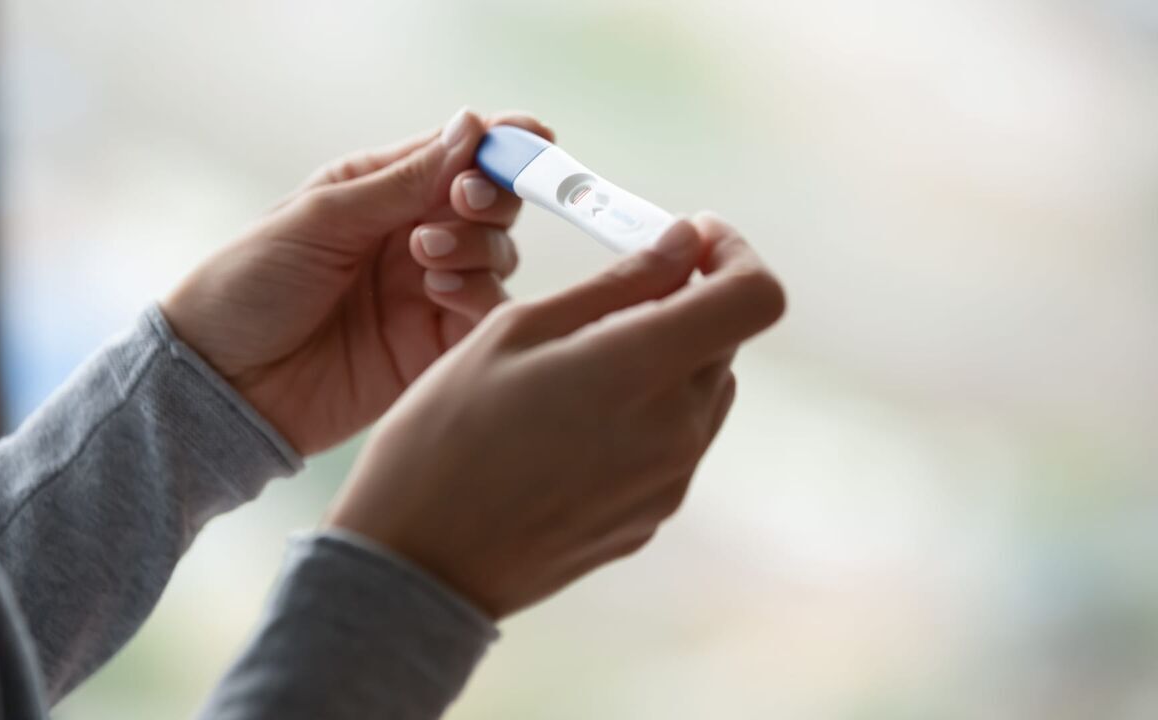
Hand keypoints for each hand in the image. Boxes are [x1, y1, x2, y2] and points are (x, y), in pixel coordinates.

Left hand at [162, 109, 554, 454]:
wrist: (224, 384)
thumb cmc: (249, 286)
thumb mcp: (322, 218)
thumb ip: (403, 181)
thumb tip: (472, 126)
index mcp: (380, 191)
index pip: (458, 155)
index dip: (503, 144)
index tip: (532, 138)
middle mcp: (413, 237)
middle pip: (492, 204)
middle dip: (492, 195)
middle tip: (462, 201)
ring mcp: (428, 293)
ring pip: (499, 256)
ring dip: (479, 245)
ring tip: (426, 256)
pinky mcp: (435, 347)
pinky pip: (487, 314)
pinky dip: (480, 294)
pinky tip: (440, 291)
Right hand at [325, 213, 785, 617]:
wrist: (418, 561)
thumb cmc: (446, 431)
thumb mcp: (517, 331)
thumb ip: (617, 283)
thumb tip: (682, 243)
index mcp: (644, 370)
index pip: (754, 297)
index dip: (734, 255)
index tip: (692, 240)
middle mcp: (677, 431)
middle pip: (724, 343)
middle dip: (685, 304)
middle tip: (612, 298)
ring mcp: (668, 483)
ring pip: (701, 395)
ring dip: (667, 362)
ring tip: (580, 368)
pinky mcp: (650, 519)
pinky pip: (673, 446)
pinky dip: (646, 415)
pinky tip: (571, 426)